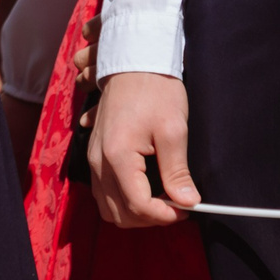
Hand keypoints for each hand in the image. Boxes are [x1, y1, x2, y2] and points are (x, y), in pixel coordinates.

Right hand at [88, 70, 198, 226]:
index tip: (186, 209)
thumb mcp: (173, 129)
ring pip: (107, 207)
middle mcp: (97, 161)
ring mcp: (92, 157)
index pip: (138, 205)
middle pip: (118, 214)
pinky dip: (122, 200)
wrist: (133, 61)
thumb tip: (187, 201)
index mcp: (117, 156)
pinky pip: (102, 191)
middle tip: (176, 205)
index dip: (165, 215)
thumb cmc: (155, 90)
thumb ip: (177, 170)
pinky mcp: (94, 153)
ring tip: (161, 199)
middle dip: (149, 218)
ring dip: (134, 212)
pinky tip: (145, 189)